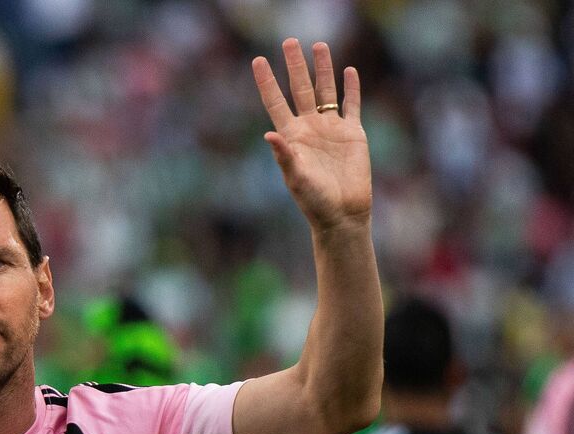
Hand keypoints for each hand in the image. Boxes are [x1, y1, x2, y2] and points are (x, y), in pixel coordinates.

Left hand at [252, 39, 370, 230]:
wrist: (342, 213)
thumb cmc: (314, 200)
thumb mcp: (295, 178)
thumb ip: (284, 156)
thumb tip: (269, 135)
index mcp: (291, 136)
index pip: (275, 102)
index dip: (267, 81)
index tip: (258, 60)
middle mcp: (309, 128)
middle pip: (300, 88)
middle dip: (295, 65)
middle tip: (289, 41)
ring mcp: (331, 129)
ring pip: (326, 91)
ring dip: (323, 69)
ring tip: (319, 46)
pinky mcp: (353, 134)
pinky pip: (352, 106)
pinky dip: (351, 89)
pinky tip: (349, 71)